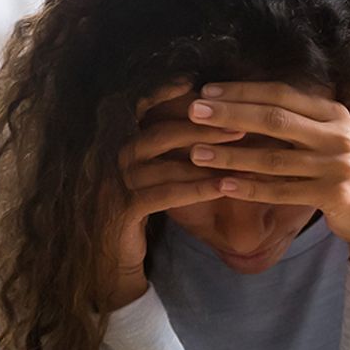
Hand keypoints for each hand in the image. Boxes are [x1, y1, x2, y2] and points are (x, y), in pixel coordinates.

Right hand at [103, 81, 245, 310]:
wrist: (107, 268)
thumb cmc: (134, 219)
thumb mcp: (146, 182)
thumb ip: (161, 155)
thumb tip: (200, 126)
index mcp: (115, 147)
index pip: (138, 112)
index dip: (163, 95)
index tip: (195, 81)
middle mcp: (109, 160)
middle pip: (157, 133)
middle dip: (201, 125)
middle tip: (239, 121)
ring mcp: (111, 186)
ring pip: (163, 163)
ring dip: (206, 156)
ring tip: (241, 150)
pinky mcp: (120, 212)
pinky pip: (163, 195)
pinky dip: (195, 189)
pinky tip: (223, 186)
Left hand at [186, 82, 349, 272]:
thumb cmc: (348, 168)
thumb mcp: (337, 134)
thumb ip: (306, 114)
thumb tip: (264, 89)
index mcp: (334, 112)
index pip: (282, 94)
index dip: (244, 91)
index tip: (208, 90)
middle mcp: (337, 134)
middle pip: (275, 120)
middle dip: (230, 114)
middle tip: (194, 112)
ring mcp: (336, 165)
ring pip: (273, 159)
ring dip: (231, 155)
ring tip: (196, 153)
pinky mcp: (332, 195)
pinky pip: (282, 191)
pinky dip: (250, 189)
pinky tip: (223, 185)